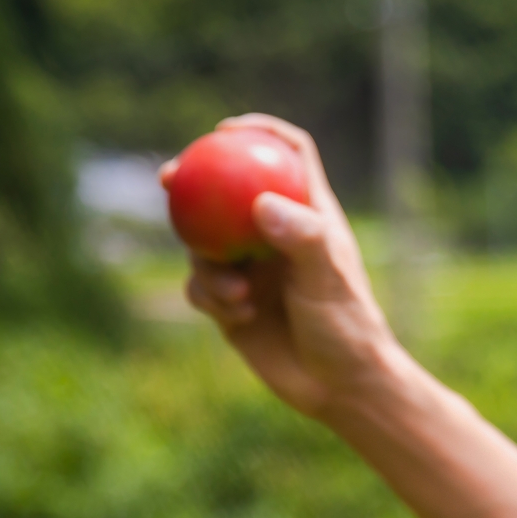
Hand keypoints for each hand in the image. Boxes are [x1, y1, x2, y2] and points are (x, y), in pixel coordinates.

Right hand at [160, 114, 406, 419]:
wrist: (338, 387)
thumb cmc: (346, 328)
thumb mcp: (326, 279)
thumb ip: (301, 238)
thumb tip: (260, 203)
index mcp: (307, 216)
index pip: (287, 156)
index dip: (260, 131)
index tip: (225, 130)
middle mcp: (276, 237)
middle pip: (228, 191)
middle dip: (195, 181)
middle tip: (170, 178)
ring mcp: (252, 269)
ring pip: (204, 244)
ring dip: (209, 265)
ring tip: (239, 294)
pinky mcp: (234, 303)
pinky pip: (201, 286)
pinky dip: (211, 296)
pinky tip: (239, 315)